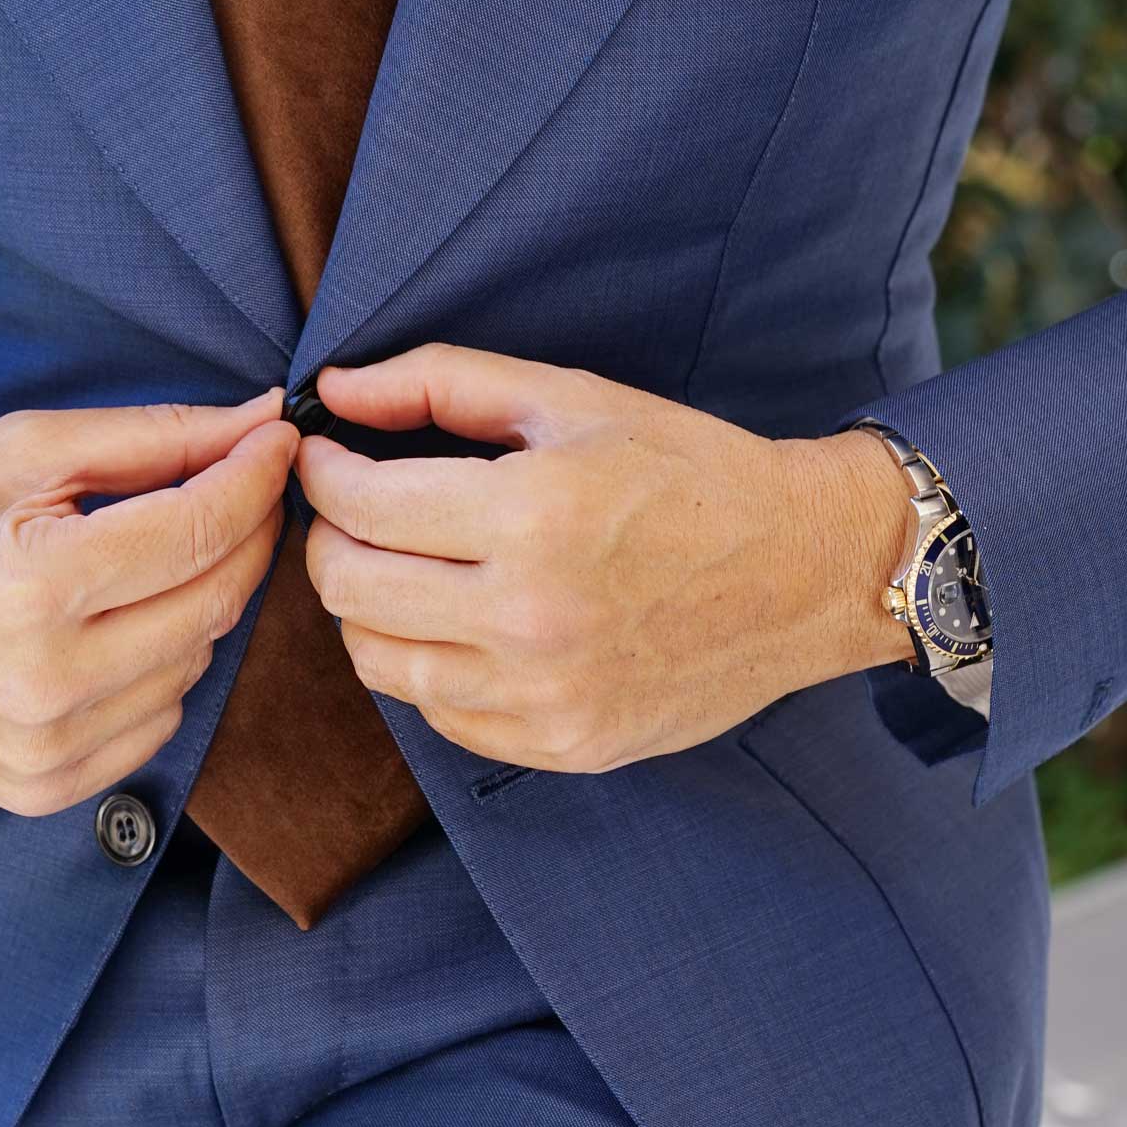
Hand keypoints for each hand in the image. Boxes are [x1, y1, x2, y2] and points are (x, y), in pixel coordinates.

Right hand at [0, 392, 297, 813]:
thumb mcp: (20, 451)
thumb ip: (149, 439)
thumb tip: (255, 422)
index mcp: (31, 586)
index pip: (198, 530)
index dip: (254, 475)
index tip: (276, 438)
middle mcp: (43, 681)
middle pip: (214, 601)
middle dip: (244, 534)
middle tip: (239, 484)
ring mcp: (43, 749)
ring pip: (195, 663)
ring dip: (199, 601)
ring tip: (153, 556)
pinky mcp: (40, 789)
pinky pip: (158, 725)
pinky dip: (160, 668)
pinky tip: (118, 625)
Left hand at [296, 345, 912, 773]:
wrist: (803, 571)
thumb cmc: (688, 470)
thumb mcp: (573, 397)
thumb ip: (442, 382)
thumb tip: (334, 389)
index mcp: (533, 513)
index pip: (360, 504)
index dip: (322, 472)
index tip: (326, 455)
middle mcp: (531, 615)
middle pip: (350, 589)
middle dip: (330, 539)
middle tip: (354, 511)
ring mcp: (545, 694)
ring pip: (379, 662)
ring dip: (367, 608)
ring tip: (403, 566)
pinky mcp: (561, 744)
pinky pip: (440, 714)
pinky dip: (427, 665)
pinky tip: (460, 622)